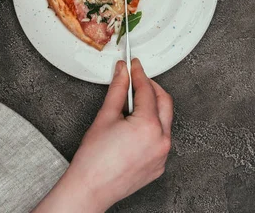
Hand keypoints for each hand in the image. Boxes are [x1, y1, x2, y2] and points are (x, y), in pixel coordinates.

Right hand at [33, 59, 172, 212]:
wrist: (91, 188)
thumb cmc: (95, 159)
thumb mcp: (105, 116)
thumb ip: (118, 90)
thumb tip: (122, 73)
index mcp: (149, 126)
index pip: (148, 90)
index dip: (139, 74)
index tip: (134, 65)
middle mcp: (161, 141)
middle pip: (164, 102)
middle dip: (151, 87)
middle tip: (136, 79)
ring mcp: (162, 155)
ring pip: (164, 120)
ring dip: (152, 107)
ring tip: (131, 103)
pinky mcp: (158, 165)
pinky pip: (161, 138)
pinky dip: (152, 126)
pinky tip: (134, 124)